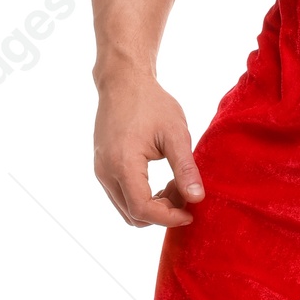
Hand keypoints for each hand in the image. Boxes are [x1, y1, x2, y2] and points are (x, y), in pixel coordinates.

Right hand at [93, 73, 205, 228]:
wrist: (123, 82)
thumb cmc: (151, 103)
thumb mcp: (175, 134)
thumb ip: (185, 168)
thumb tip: (197, 199)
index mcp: (122, 164)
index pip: (143, 209)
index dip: (169, 218)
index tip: (191, 212)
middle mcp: (106, 172)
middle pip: (133, 215)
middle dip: (163, 212)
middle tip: (184, 191)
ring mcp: (101, 171)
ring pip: (126, 209)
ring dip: (153, 207)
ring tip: (175, 183)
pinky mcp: (103, 168)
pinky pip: (122, 196)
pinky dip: (143, 198)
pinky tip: (162, 180)